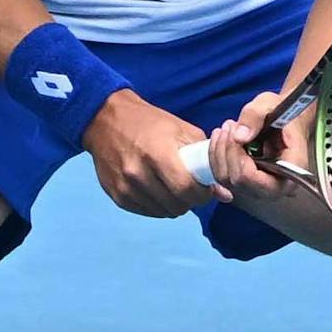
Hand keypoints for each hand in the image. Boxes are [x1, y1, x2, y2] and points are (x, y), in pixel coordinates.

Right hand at [82, 92, 221, 217]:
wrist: (105, 120)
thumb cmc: (150, 122)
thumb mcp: (181, 130)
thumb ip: (205, 160)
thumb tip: (226, 194)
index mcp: (157, 153)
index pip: (187, 190)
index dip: (202, 194)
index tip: (206, 188)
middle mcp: (138, 173)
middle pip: (176, 205)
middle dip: (190, 201)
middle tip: (191, 188)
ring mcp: (125, 187)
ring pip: (162, 212)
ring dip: (174, 204)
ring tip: (173, 187)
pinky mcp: (116, 196)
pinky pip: (146, 212)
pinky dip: (157, 205)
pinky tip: (158, 189)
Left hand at [197, 89, 305, 207]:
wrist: (285, 121)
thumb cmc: (282, 112)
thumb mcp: (270, 103)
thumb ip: (255, 116)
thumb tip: (238, 136)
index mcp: (291, 172)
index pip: (255, 179)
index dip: (239, 158)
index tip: (236, 133)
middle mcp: (275, 188)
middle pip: (237, 181)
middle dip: (228, 151)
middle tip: (230, 125)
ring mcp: (259, 189)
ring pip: (226, 180)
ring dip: (220, 151)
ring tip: (226, 128)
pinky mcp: (246, 185)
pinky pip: (222, 178)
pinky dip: (216, 156)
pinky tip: (222, 137)